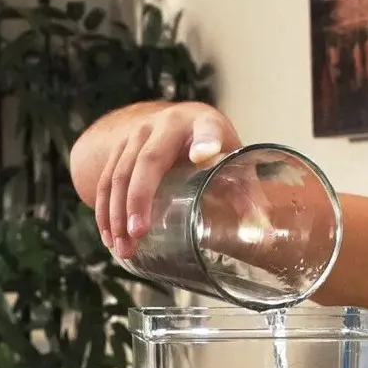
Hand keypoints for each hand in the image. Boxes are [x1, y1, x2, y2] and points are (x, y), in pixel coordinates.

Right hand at [92, 102, 239, 258]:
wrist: (175, 120)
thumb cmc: (212, 146)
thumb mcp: (232, 159)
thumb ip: (245, 191)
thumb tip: (263, 232)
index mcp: (201, 124)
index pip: (207, 131)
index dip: (206, 141)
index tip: (203, 155)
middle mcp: (164, 124)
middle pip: (147, 162)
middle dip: (138, 199)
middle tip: (138, 234)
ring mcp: (135, 134)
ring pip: (118, 174)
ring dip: (116, 214)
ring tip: (124, 248)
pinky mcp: (117, 148)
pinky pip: (104, 180)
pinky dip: (104, 210)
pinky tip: (108, 236)